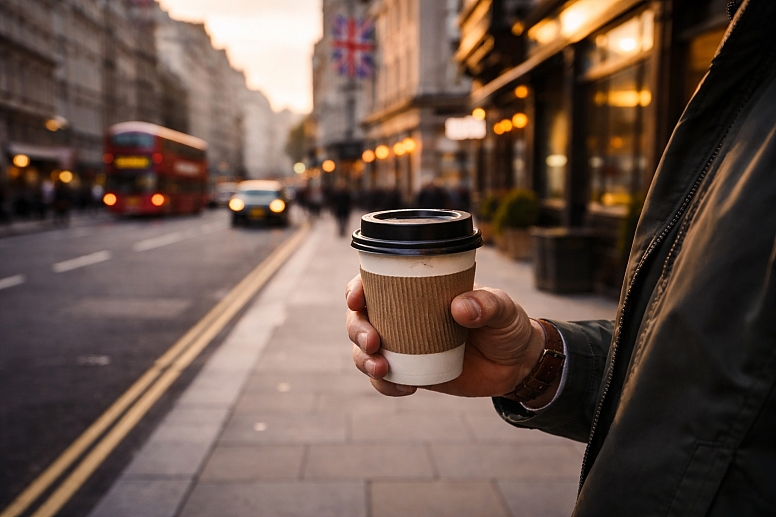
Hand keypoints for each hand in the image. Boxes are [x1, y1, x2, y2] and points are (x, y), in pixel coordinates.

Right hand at [345, 274, 552, 404]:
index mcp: (418, 291)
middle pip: (360, 318)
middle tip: (374, 342)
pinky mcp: (412, 373)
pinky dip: (385, 386)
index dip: (356, 289)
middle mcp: (403, 317)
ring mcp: (405, 347)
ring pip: (365, 351)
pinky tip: (404, 388)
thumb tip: (460, 307)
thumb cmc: (507, 325)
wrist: (517, 365)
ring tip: (383, 370)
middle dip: (357, 329)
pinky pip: (386, 380)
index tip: (356, 299)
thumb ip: (487, 303)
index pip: (376, 284)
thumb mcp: (503, 308)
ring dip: (363, 361)